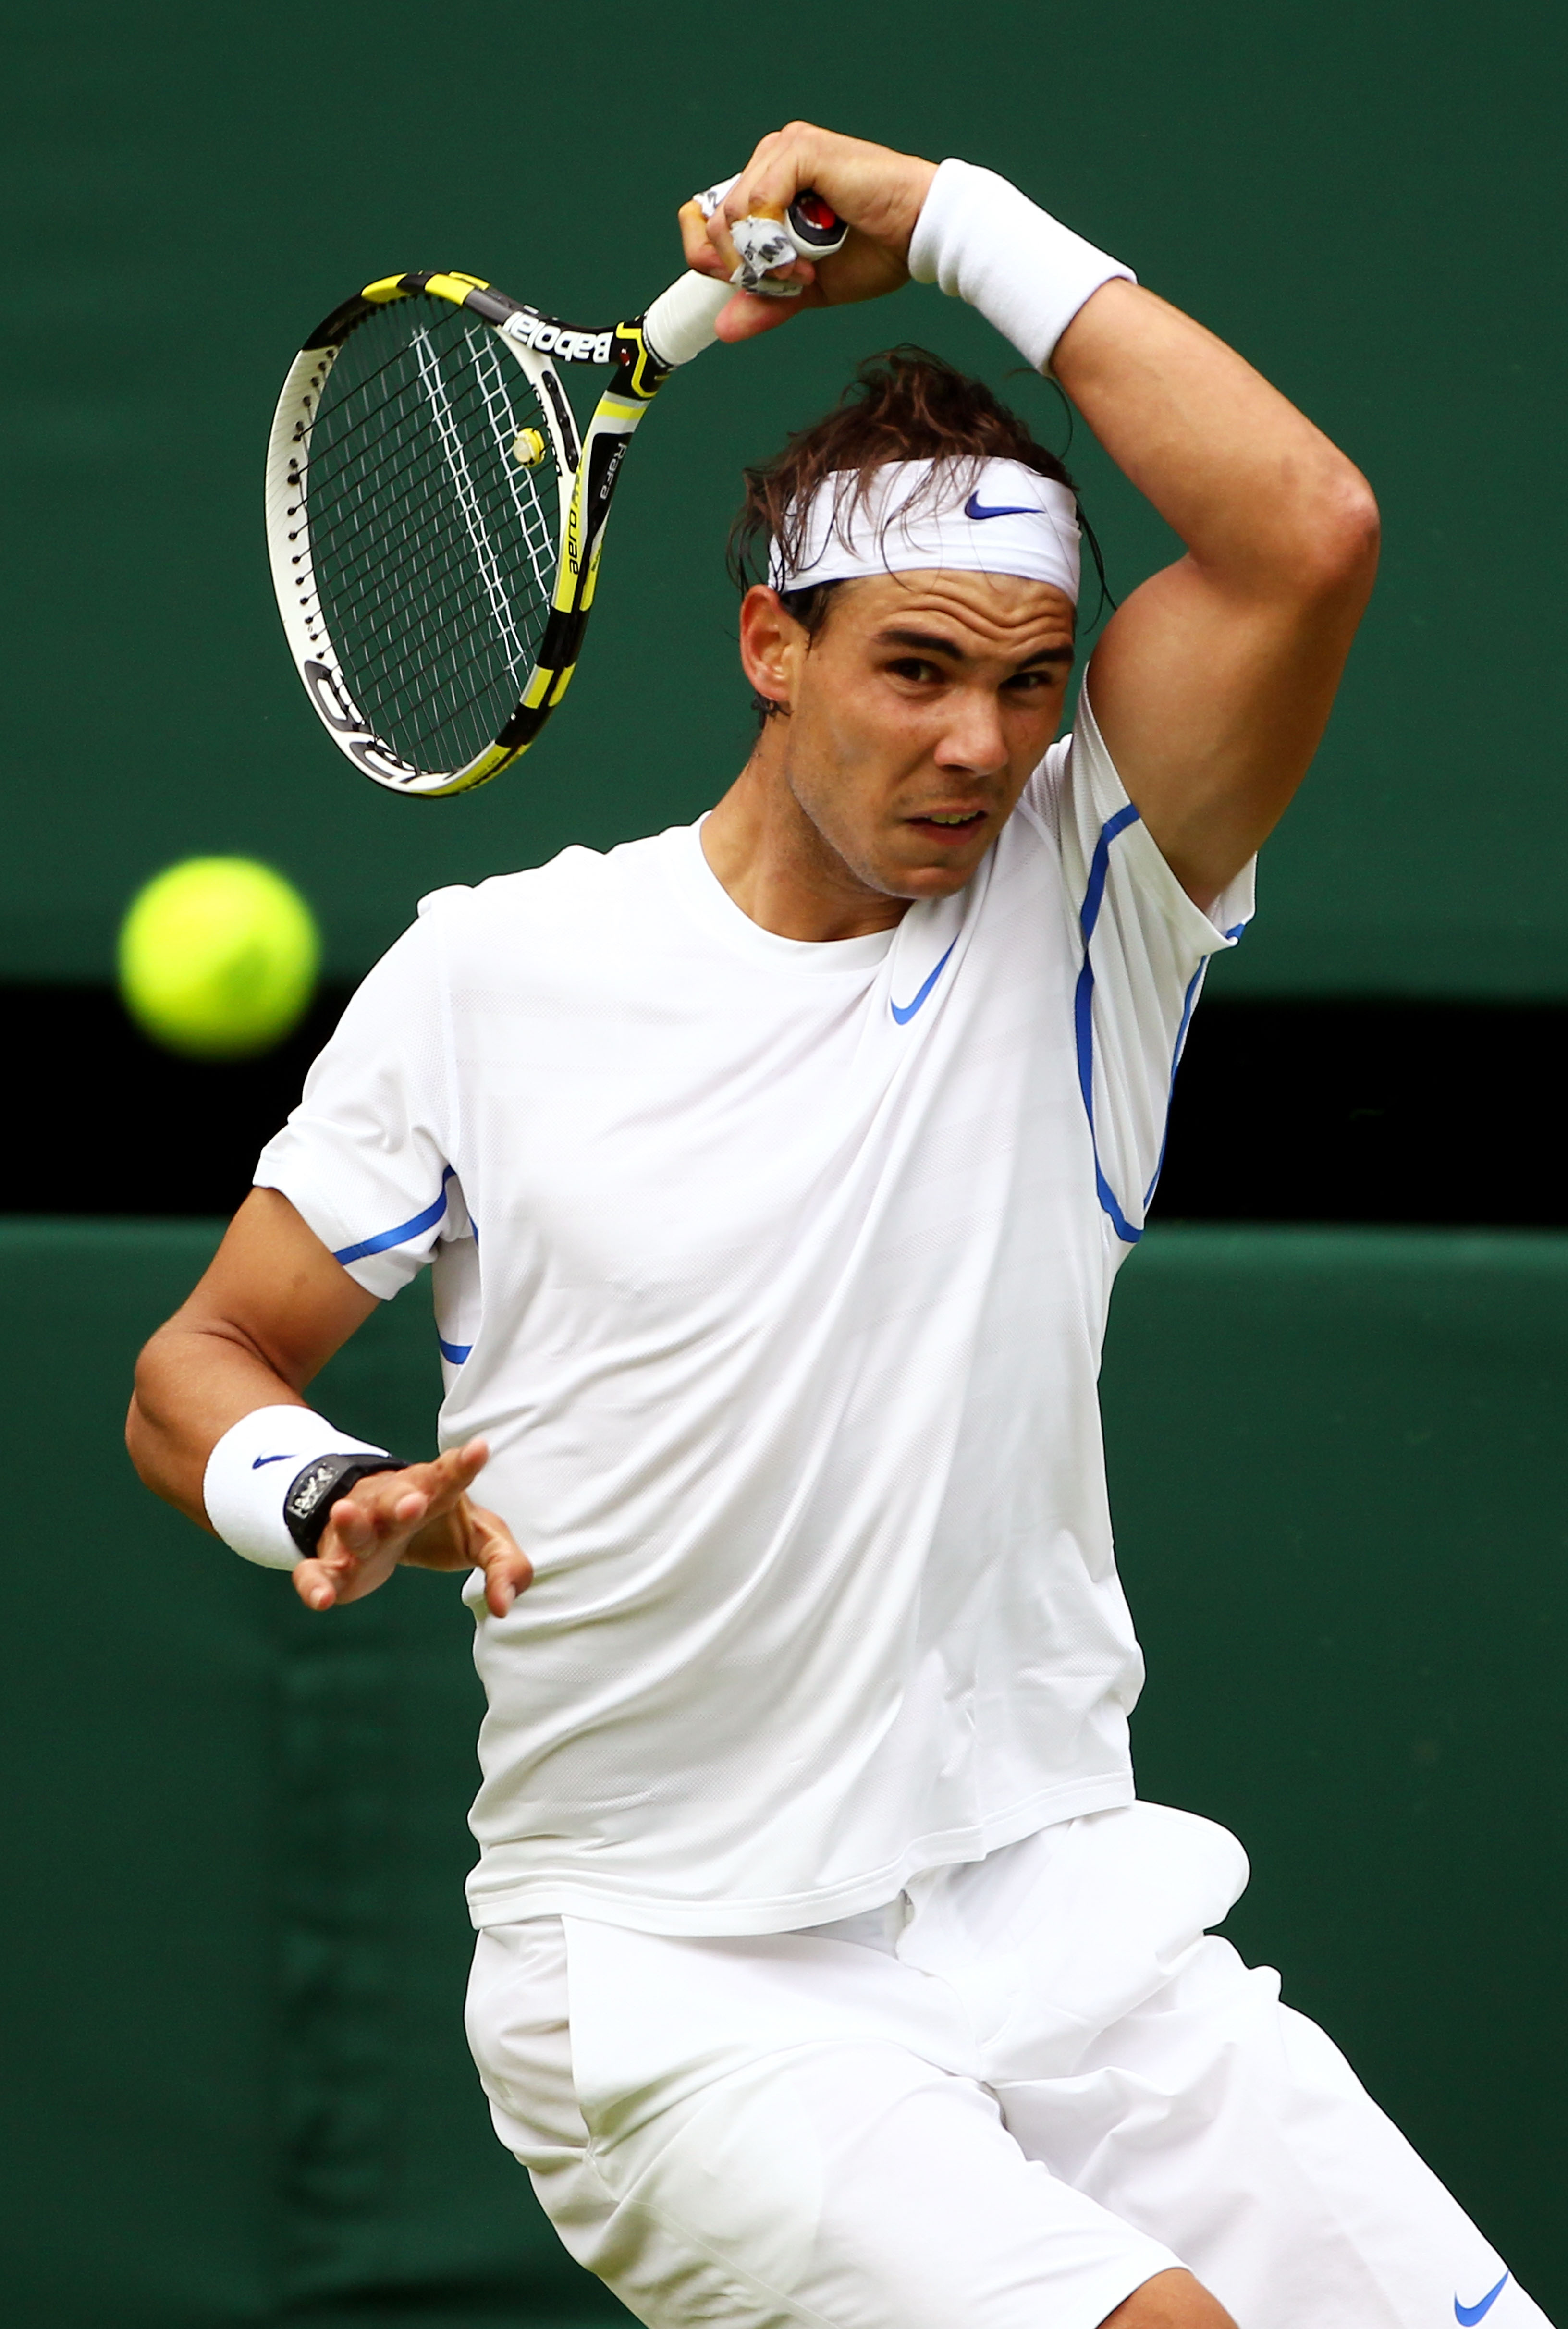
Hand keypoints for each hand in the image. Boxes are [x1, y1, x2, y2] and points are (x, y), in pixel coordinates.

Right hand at [292, 1438, 532, 1617]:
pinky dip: (315, 1584)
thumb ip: (503, 1565)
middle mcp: (392, 1506)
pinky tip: (321, 1601)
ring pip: (354, 1527)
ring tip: (345, 1514)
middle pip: (396, 1499)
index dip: (463, 1465)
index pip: (450, 1476)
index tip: (480, 1449)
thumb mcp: (481, 1540)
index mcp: (433, 1491)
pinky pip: (318, 1572)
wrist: (377, 1518)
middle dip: (404, 1500)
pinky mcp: (336, 1565)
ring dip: (352, 1523)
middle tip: (415, 1501)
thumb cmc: (440, 1525)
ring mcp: (360, 1534)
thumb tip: (505, 1606)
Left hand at [678, 123, 936, 342]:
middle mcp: (771, 159)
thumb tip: (723, 327)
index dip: (716, 258)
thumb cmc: (876, 252)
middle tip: (794, 278)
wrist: (919, 235)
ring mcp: (784, 149)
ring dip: (765, 258)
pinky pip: (758, 199)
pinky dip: (775, 238)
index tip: (750, 283)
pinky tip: (807, 254)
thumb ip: (767, 301)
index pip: (711, 219)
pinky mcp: (801, 149)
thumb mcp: (810, 288)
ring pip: (734, 214)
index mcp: (769, 185)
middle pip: (719, 222)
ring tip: (806, 269)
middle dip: (748, 267)